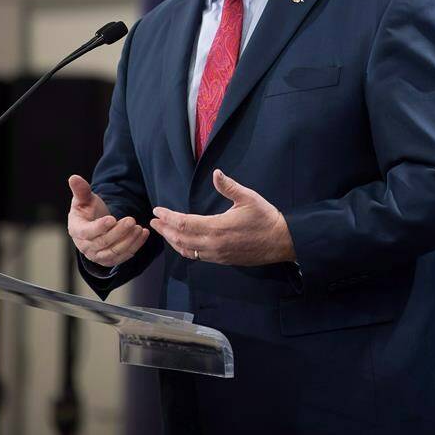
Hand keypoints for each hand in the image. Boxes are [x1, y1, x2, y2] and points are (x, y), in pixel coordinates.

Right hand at [67, 175, 149, 267]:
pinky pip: (124, 256)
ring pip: (114, 252)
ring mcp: (98, 255)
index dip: (99, 227)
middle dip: (119, 232)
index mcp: (77, 230)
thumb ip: (81, 190)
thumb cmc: (88, 210)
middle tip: (132, 220)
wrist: (95, 224)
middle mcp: (85, 246)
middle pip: (103, 243)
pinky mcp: (110, 259)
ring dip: (128, 240)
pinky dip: (135, 246)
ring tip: (139, 227)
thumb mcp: (84, 199)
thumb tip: (73, 177)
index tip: (112, 218)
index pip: (87, 232)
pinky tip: (144, 233)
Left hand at [150, 170, 295, 266]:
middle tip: (153, 221)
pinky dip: (184, 249)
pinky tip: (181, 243)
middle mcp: (213, 244)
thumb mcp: (248, 198)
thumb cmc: (265, 218)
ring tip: (163, 232)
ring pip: (186, 250)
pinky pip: (196, 256)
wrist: (280, 241)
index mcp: (217, 227)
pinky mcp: (222, 260)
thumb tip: (216, 173)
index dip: (168, 217)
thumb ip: (229, 187)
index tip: (157, 210)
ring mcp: (216, 254)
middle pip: (180, 238)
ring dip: (172, 240)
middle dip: (164, 229)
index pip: (184, 223)